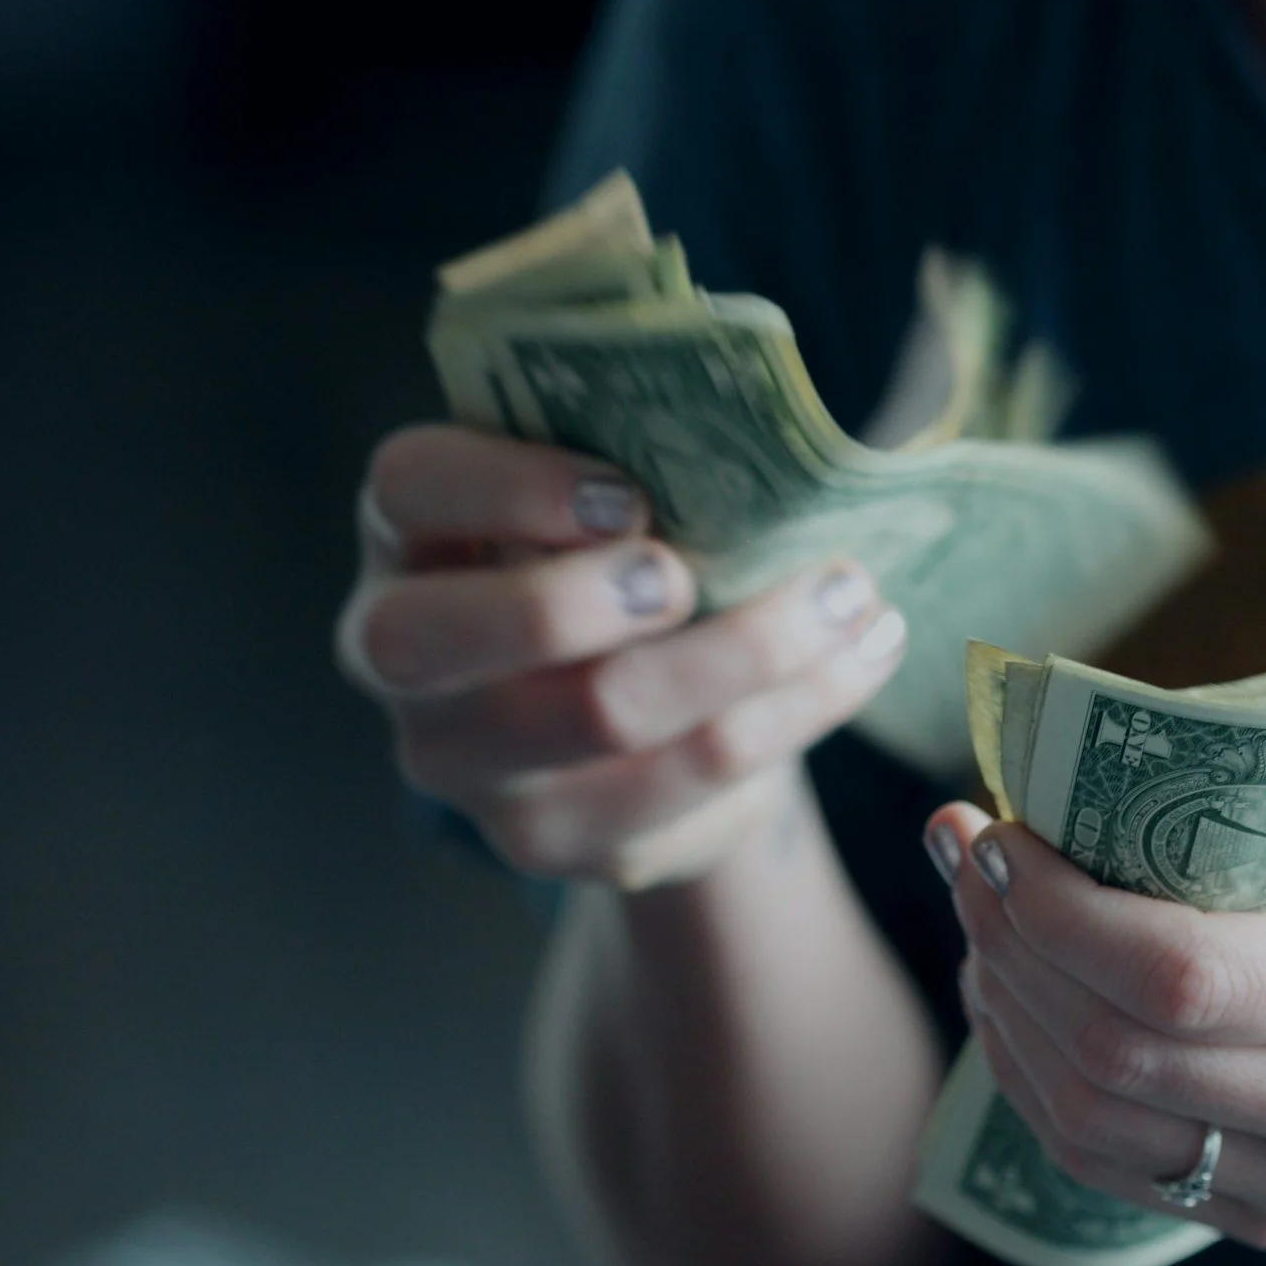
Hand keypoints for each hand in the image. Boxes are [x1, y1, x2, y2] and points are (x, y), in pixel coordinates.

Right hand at [337, 424, 907, 887]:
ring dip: (750, 647)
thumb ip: (635, 454)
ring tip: (850, 595)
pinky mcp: (559, 840)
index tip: (628, 495)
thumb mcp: (606, 496)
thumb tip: (756, 425)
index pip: (409, 488)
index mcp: (409, 536)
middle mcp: (403, 659)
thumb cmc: (623, 560)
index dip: (506, 486)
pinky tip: (861, 656)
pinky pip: (692, 778)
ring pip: (601, 713)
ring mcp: (471, 766)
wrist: (646, 719)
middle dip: (575, 599)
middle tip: (689, 575)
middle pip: (441, 638)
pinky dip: (798, 708)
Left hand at [932, 789, 1265, 1249]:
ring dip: (1007, 1013)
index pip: (1182, 977)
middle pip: (1120, 1057)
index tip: (997, 830)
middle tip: (964, 852)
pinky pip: (1118, 1168)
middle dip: (1009, 946)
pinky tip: (1016, 995)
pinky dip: (1041, 1080)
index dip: (1056, 909)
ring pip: (1096, 1127)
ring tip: (979, 916)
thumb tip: (1066, 765)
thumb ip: (1259, 804)